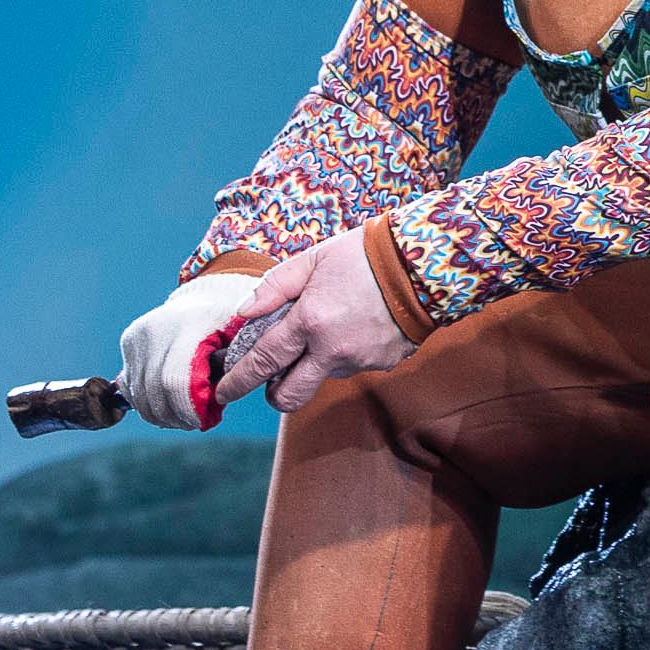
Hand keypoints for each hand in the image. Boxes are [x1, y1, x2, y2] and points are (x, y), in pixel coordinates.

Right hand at [116, 270, 263, 430]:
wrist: (206, 299)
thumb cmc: (231, 322)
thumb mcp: (244, 338)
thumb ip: (237, 365)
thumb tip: (225, 394)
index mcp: (190, 324)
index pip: (176, 380)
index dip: (188, 408)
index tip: (206, 419)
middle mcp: (157, 328)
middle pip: (155, 390)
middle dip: (176, 415)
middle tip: (196, 422)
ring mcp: (139, 336)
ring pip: (139, 392)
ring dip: (161, 413)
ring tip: (183, 417)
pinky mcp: (129, 342)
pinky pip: (131, 385)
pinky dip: (147, 402)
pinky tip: (167, 406)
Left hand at [209, 229, 414, 414]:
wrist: (426, 261)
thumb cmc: (366, 254)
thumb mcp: (314, 258)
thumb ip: (275, 286)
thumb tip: (245, 311)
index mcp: (310, 321)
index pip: (262, 362)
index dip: (238, 380)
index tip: (224, 391)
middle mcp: (332, 349)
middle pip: (290, 395)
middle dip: (273, 394)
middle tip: (271, 379)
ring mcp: (361, 359)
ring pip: (323, 376)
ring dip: (316, 362)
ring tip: (332, 326)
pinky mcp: (385, 362)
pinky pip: (355, 366)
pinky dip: (347, 352)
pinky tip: (359, 326)